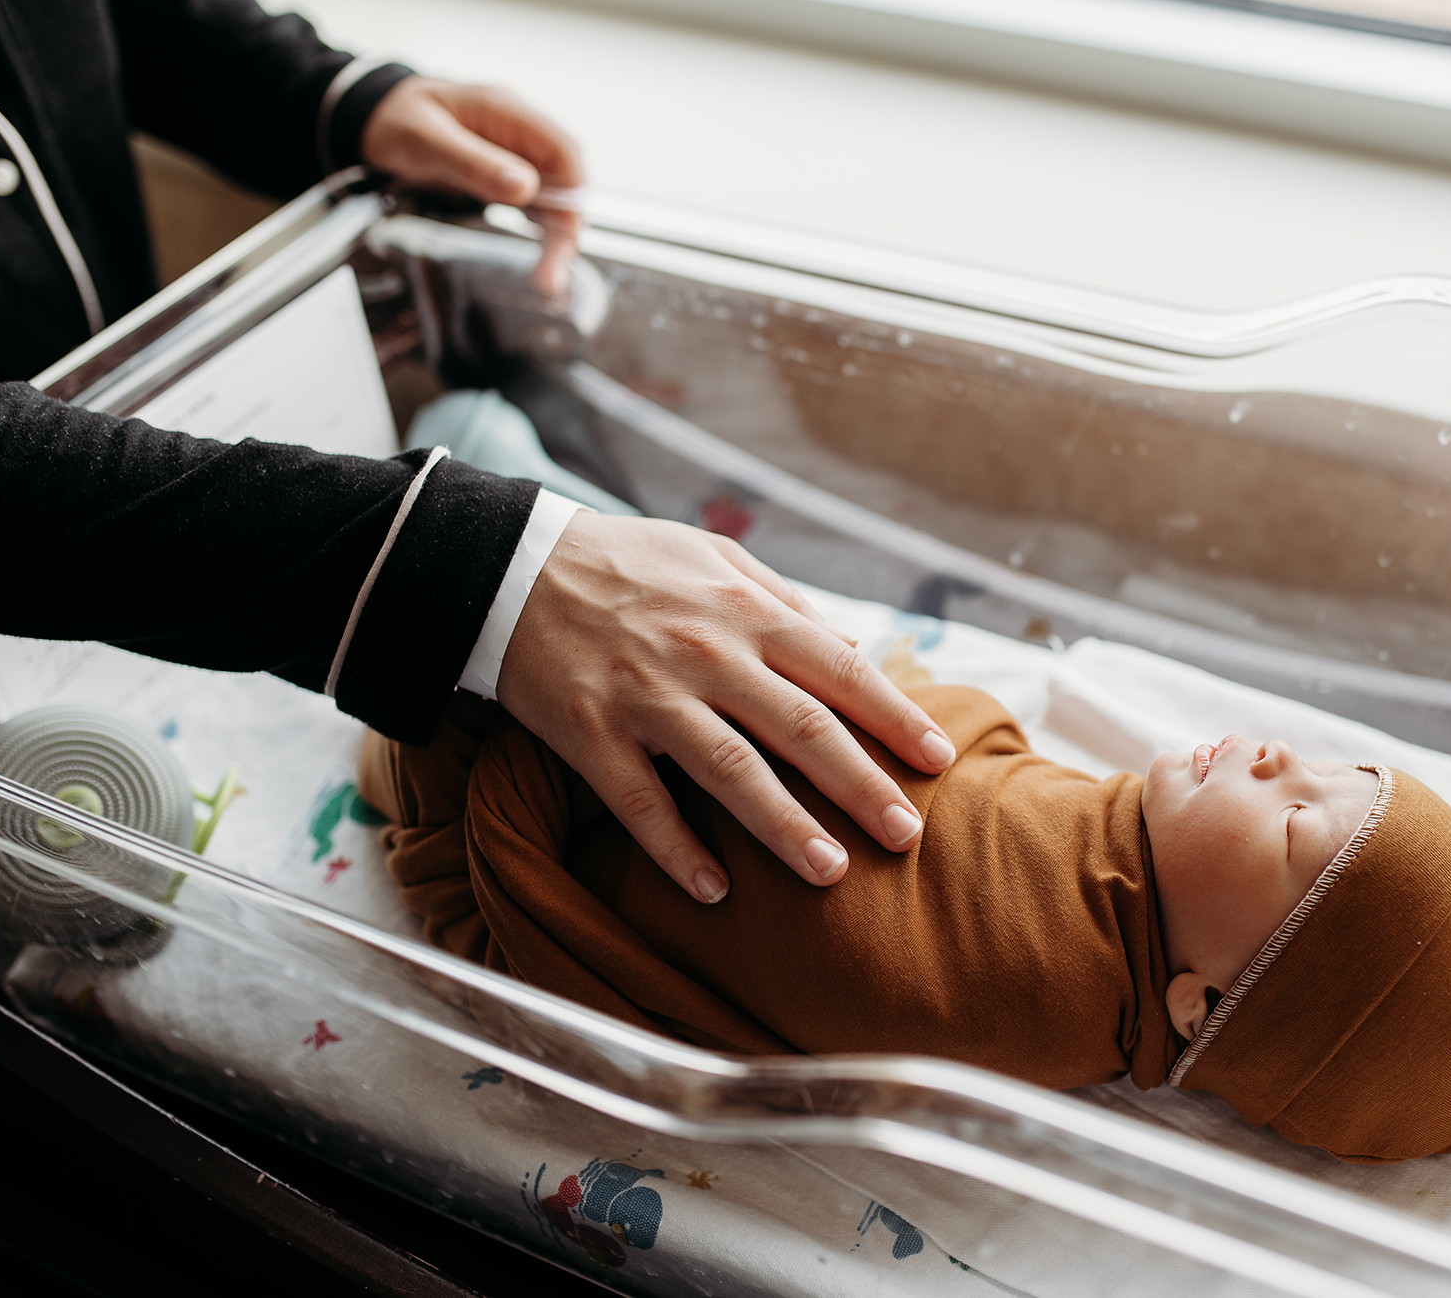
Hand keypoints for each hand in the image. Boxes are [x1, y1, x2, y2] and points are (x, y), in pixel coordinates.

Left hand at [361, 77, 581, 298]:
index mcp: (506, 111)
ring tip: (548, 278)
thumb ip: (473, 163)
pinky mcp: (503, 172)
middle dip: (566, 227)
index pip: (562, 149)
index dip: (573, 193)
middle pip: (564, 178)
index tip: (566, 235)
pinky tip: (540, 258)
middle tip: (552, 275)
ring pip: (554, 195)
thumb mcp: (425, 140)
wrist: (370, 115)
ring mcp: (513, 152)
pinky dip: (540, 232)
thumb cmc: (393, 119)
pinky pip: (534, 202)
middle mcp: (518, 131)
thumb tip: (525, 188)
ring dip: (556, 236)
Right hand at [497, 513, 958, 901]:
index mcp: (746, 610)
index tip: (938, 760)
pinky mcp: (589, 730)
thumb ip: (788, 604)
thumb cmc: (630, 564)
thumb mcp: (716, 560)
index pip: (841, 668)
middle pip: (800, 727)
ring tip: (830, 873)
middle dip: (860, 785)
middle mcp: (706, 652)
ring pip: (727, 769)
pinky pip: (637, 799)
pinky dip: (675, 847)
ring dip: (783, 826)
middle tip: (907, 836)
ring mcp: (646, 694)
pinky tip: (712, 890)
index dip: (894, 716)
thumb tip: (857, 647)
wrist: (512, 564)